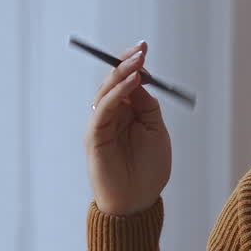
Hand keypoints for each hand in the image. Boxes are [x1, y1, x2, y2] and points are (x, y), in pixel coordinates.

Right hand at [84, 41, 171, 216]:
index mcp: (127, 114)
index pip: (126, 82)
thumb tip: (142, 79)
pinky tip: (133, 82)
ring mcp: (102, 124)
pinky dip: (117, 93)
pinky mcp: (95, 134)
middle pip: (114, 82)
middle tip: (140, 50)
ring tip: (138, 62)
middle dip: (126, 63)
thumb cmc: (149, 171)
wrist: (137, 202)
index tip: (143, 48)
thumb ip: (148, 106)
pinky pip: (104, 108)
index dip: (133, 65)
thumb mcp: (156, 131)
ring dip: (122, 74)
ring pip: (107, 91)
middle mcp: (112, 116)